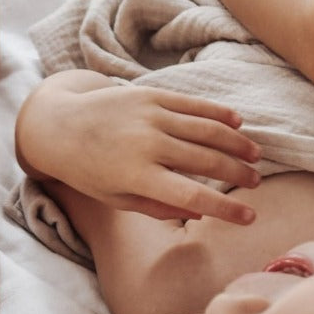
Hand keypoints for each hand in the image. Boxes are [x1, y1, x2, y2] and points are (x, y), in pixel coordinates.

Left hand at [19, 75, 261, 223]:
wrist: (57, 125)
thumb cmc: (86, 171)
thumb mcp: (116, 199)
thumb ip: (157, 207)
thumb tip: (202, 213)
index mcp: (137, 176)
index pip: (193, 196)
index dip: (226, 208)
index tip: (249, 218)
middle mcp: (147, 144)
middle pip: (207, 160)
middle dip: (238, 174)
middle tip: (256, 183)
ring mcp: (150, 115)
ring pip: (207, 130)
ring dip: (236, 143)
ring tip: (254, 156)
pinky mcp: (150, 95)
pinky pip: (193, 105)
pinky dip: (218, 114)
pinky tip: (238, 123)